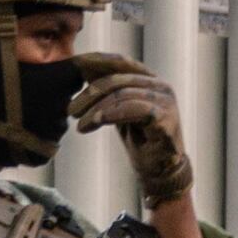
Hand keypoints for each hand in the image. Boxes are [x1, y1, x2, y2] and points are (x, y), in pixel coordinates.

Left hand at [64, 53, 190, 202]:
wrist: (160, 172)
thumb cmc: (140, 141)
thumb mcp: (120, 112)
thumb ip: (110, 94)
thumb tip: (83, 74)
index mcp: (150, 80)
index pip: (120, 64)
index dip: (96, 65)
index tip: (73, 73)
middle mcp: (161, 87)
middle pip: (119, 80)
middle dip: (91, 93)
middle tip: (71, 110)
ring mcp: (166, 102)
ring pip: (124, 95)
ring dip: (97, 109)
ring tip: (80, 124)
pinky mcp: (167, 119)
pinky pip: (135, 110)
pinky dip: (112, 114)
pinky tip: (95, 122)